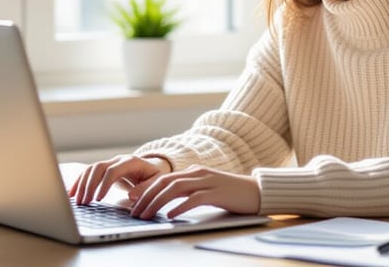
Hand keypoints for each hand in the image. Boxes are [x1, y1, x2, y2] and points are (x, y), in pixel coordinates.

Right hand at [67, 154, 170, 205]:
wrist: (153, 167)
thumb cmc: (155, 175)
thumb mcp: (156, 182)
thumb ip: (146, 188)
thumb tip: (132, 195)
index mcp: (131, 162)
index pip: (113, 171)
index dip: (104, 184)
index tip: (99, 199)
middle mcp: (118, 160)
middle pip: (98, 168)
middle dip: (89, 186)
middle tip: (84, 202)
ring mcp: (110, 163)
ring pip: (91, 169)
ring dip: (82, 184)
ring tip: (77, 201)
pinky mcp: (104, 169)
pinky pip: (89, 173)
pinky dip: (80, 182)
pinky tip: (72, 193)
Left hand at [129, 165, 260, 219]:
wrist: (258, 191)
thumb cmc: (231, 194)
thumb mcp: (206, 190)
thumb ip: (188, 191)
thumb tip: (167, 203)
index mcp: (193, 172)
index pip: (163, 178)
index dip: (145, 188)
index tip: (131, 199)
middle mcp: (198, 173)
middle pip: (165, 182)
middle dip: (146, 196)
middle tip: (133, 210)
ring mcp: (207, 181)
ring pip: (175, 188)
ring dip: (157, 202)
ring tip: (146, 215)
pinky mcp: (217, 192)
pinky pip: (194, 198)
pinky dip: (180, 206)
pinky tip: (170, 215)